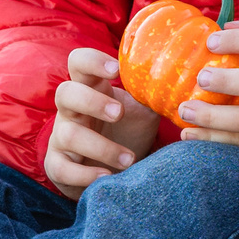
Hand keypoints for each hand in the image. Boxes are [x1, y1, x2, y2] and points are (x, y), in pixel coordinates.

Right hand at [44, 46, 160, 198]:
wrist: (114, 169)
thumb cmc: (128, 131)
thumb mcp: (143, 110)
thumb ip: (155, 96)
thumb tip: (181, 83)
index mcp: (91, 88)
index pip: (79, 62)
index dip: (92, 61)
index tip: (115, 69)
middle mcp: (71, 110)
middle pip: (65, 93)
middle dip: (92, 101)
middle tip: (119, 113)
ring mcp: (60, 138)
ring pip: (67, 134)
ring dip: (101, 147)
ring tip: (130, 159)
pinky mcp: (57, 165)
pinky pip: (60, 168)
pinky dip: (84, 175)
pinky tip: (107, 177)